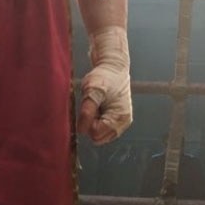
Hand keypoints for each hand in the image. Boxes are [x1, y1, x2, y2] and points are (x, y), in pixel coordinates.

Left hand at [78, 26, 131, 143]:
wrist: (114, 67)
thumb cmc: (104, 77)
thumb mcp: (92, 90)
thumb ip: (87, 111)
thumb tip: (81, 131)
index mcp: (120, 118)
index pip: (96, 134)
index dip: (88, 121)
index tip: (91, 105)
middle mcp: (123, 124)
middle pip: (97, 137)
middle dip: (91, 123)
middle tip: (94, 105)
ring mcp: (121, 123)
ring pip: (98, 134)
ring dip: (94, 121)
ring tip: (98, 104)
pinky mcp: (117, 120)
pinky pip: (101, 129)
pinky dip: (97, 119)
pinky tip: (100, 106)